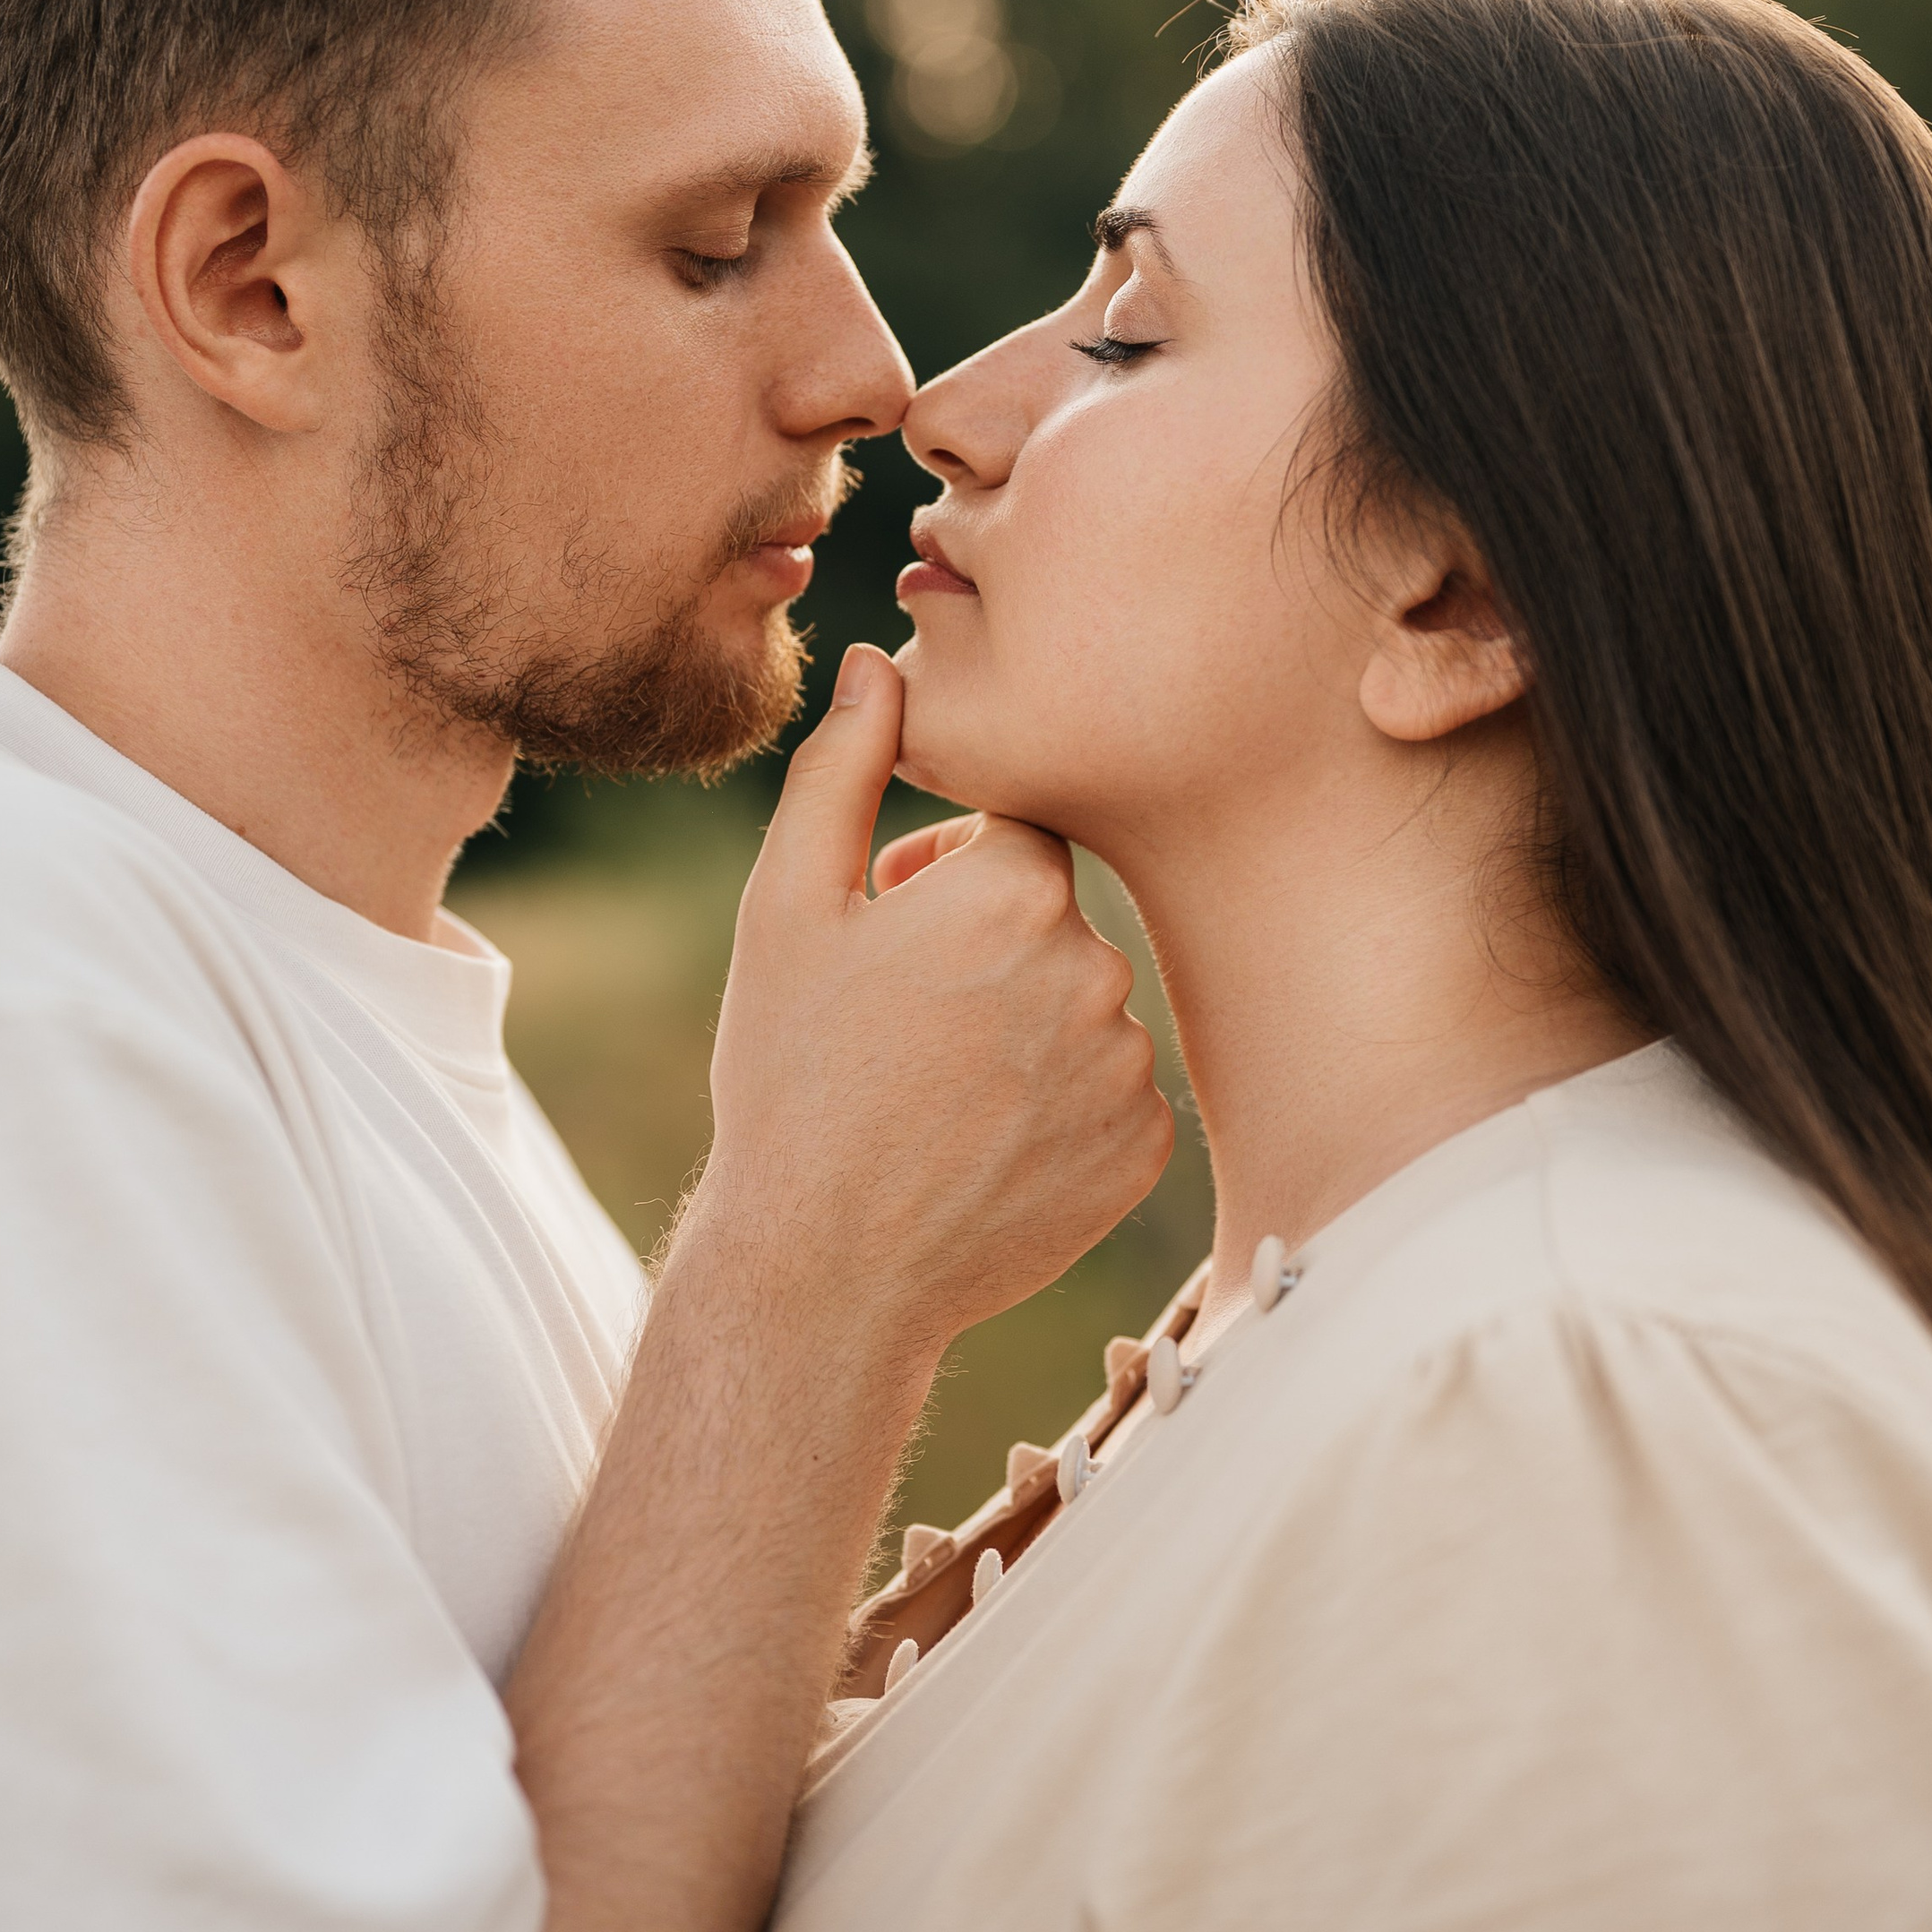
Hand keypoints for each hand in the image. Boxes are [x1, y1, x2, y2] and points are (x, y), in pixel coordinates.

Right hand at [687, 645, 1173, 1375]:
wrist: (823, 1271)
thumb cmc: (788, 1077)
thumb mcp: (787, 908)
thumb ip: (844, 769)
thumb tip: (883, 661)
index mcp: (1013, 890)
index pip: (1018, 834)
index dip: (947, 876)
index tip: (895, 930)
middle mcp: (1094, 967)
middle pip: (1054, 921)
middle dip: (987, 950)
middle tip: (900, 1023)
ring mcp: (1126, 1066)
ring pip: (1084, 1008)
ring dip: (1026, 1029)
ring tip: (936, 1093)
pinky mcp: (1143, 1149)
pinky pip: (1113, 1093)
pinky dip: (1060, 1108)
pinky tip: (983, 1144)